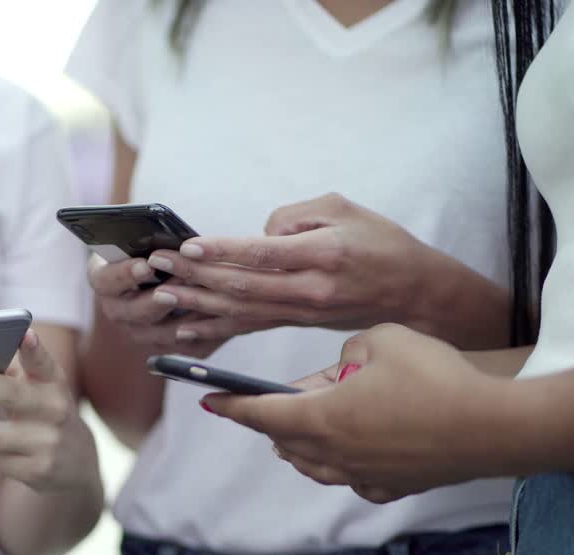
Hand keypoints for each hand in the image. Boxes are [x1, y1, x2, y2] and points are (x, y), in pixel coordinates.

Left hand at [0, 331, 91, 491]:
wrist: (76, 463)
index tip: (23, 333)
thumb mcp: (39, 390)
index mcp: (54, 384)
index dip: (35, 349)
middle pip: (12, 395)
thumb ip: (10, 373)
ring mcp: (46, 443)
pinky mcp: (35, 471)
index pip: (45, 363)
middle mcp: (55, 411)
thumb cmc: (43, 414)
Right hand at [87, 254, 269, 358]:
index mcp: (104, 281)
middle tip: (182, 283)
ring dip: (188, 316)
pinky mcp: (168, 347)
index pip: (106, 280)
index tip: (147, 265)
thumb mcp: (145, 240)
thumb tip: (175, 241)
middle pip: (134, 312)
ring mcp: (140, 333)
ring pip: (163, 334)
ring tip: (209, 298)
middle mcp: (117, 311)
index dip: (125, 274)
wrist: (158, 277)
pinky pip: (188, 346)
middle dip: (161, 298)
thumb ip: (154, 241)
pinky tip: (225, 316)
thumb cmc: (152, 248)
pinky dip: (208, 332)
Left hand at [143, 194, 466, 339]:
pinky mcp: (298, 323)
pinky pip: (251, 327)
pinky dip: (216, 328)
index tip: (187, 246)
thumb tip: (258, 235)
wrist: (416, 293)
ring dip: (197, 303)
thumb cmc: (381, 242)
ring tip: (160, 295)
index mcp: (323, 255)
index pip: (262, 254)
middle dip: (195, 277)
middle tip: (157, 266)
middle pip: (243, 286)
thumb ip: (295, 215)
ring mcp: (303, 313)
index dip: (221, 251)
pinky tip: (187, 328)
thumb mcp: (345, 208)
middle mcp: (310, 290)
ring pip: (241, 311)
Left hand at [202, 324, 507, 502]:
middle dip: (271, 419)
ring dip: (302, 443)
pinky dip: (342, 463)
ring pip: (314, 465)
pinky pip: (352, 479)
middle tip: (268, 400)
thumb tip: (345, 367)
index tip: (209, 400)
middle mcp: (334, 454)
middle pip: (284, 441)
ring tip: (306, 421)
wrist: (495, 426)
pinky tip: (354, 449)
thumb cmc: (436, 376)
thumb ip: (349, 351)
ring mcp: (363, 476)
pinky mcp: (392, 488)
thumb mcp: (382, 339)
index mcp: (321, 417)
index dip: (231, 405)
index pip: (260, 412)